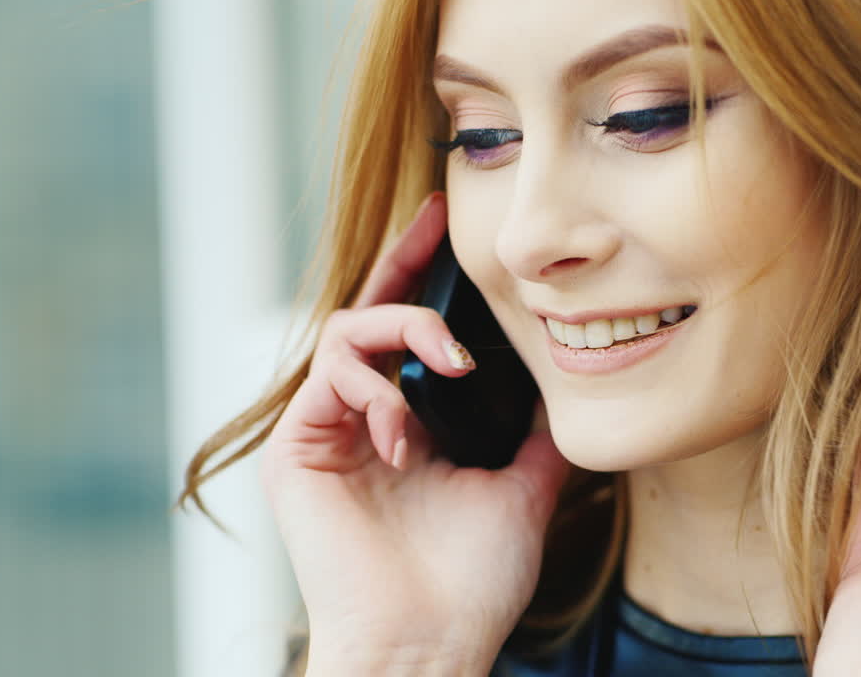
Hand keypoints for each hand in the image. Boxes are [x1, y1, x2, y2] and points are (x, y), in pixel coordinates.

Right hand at [259, 191, 570, 674]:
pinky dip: (371, 389)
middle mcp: (362, 421)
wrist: (430, 641)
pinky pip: (325, 379)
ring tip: (452, 366)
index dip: (426, 281)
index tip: (452, 230)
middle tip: (438, 225)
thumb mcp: (521, 491)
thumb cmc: (470, 583)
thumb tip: (565, 386)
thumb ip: (535, 435)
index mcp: (408, 425)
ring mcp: (326, 432)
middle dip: (401, 263)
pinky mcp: (296, 450)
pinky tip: (406, 435)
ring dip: (401, 332)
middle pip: (368, 315)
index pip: (410, 337)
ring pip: (344, 334)